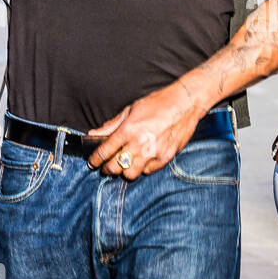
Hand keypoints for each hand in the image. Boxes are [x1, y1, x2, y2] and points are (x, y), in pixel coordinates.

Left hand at [86, 80, 205, 178]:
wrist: (185, 104)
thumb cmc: (157, 104)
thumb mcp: (130, 110)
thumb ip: (111, 125)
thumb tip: (93, 134)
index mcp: (128, 129)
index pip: (104, 151)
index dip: (95, 159)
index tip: (92, 162)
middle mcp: (139, 143)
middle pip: (115, 167)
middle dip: (107, 168)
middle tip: (107, 166)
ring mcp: (153, 153)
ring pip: (130, 174)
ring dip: (125, 170)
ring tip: (126, 163)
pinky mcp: (165, 158)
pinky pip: (148, 171)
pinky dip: (142, 168)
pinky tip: (143, 159)